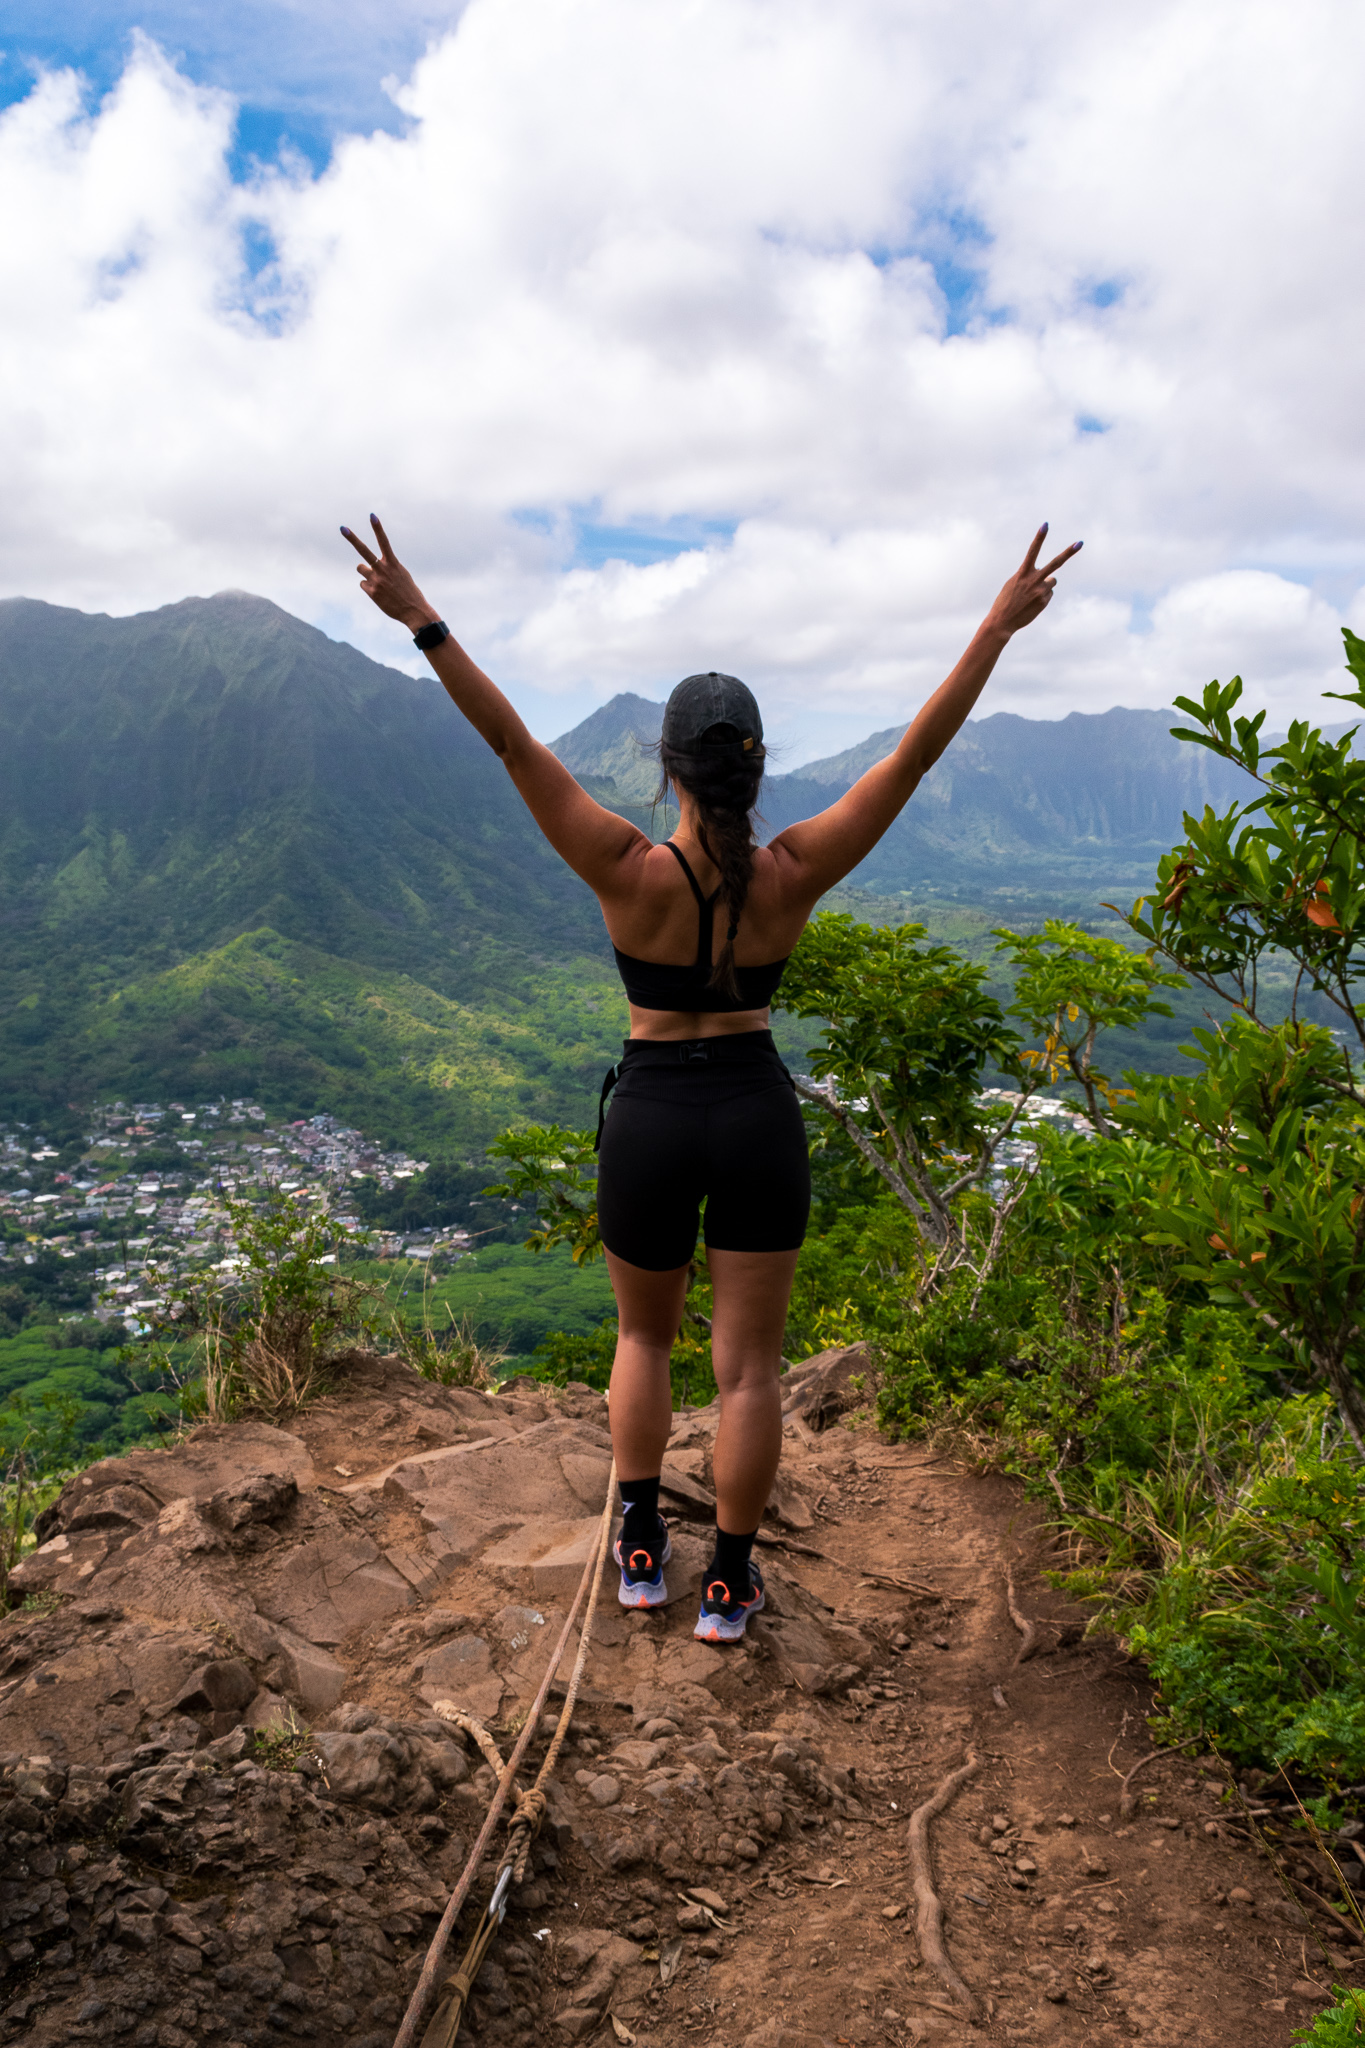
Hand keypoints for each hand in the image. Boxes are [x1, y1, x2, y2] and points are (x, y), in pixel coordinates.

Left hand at [340, 515, 438, 631]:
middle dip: (352, 538)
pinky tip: (380, 594)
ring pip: (360, 569)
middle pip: (364, 551)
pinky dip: (369, 587)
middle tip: (342, 528)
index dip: (378, 528)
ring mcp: (376, 580)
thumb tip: (367, 568)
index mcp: (393, 563)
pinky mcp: (371, 592)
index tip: (372, 515)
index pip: (384, 542)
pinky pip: (363, 584)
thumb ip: (386, 567)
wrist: (414, 611)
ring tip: (379, 582)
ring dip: (366, 572)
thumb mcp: (401, 574)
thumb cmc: (409, 592)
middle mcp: (382, 569)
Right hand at [982, 524, 1082, 638]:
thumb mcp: (1013, 583)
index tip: (1046, 524)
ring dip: (1045, 585)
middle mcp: (1034, 581)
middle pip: (1055, 564)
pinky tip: (1032, 604)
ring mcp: (1040, 592)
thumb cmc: (1005, 601)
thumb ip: (1029, 575)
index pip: (1032, 551)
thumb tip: (1048, 575)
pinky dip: (1042, 597)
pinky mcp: (1044, 602)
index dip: (1039, 537)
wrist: (1002, 622)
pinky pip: (1049, 594)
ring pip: (1052, 581)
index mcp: (1023, 573)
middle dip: (1069, 553)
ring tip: (1032, 594)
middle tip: (1080, 543)